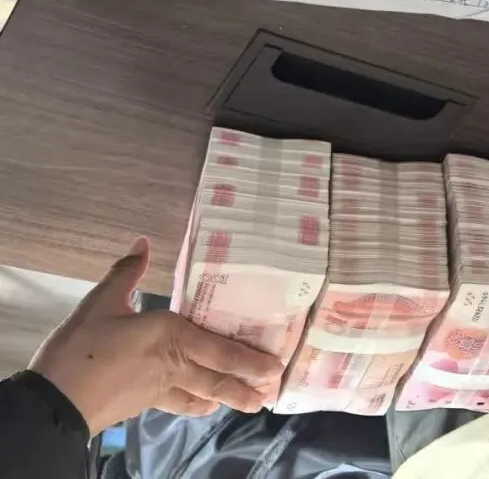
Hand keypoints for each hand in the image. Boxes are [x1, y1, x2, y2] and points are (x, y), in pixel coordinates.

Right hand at [29, 237, 282, 434]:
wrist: (53, 401)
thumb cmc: (80, 348)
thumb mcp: (101, 302)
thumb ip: (126, 273)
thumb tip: (143, 243)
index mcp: (172, 335)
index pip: (222, 351)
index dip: (251, 361)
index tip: (275, 367)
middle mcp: (175, 363)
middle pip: (220, 377)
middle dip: (249, 385)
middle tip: (272, 391)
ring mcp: (161, 388)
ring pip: (204, 394)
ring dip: (230, 398)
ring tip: (251, 402)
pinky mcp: (145, 403)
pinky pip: (180, 403)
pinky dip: (197, 405)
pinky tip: (204, 406)